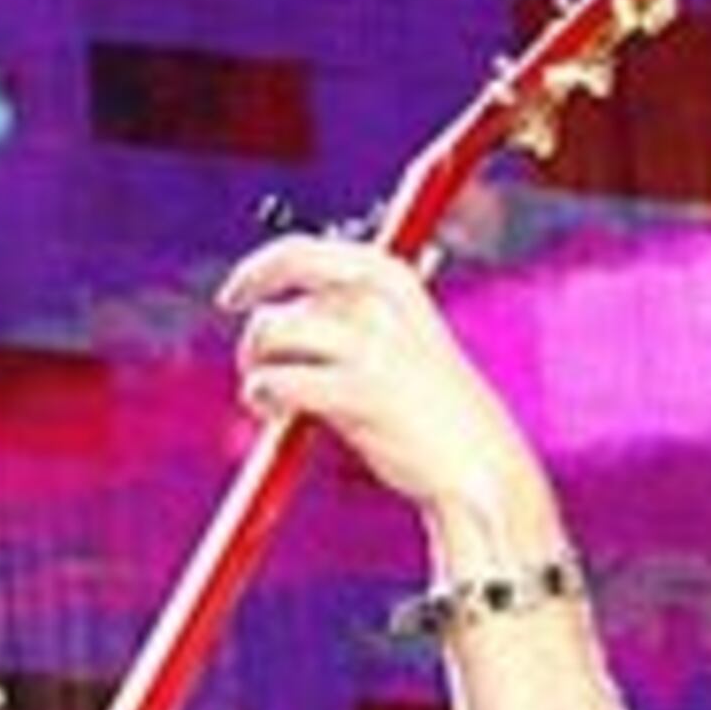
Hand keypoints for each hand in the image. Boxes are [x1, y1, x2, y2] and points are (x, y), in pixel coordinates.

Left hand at [216, 235, 542, 535]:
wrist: (477, 458)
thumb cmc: (428, 404)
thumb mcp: (396, 336)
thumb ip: (347, 313)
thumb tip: (275, 307)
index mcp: (390, 276)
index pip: (301, 251)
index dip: (257, 271)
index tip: (233, 297)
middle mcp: (380, 298)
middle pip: (280, 297)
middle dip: (256, 334)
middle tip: (254, 364)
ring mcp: (372, 343)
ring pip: (272, 332)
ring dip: (256, 369)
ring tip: (272, 402)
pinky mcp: (360, 390)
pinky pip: (279, 379)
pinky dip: (264, 396)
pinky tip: (277, 416)